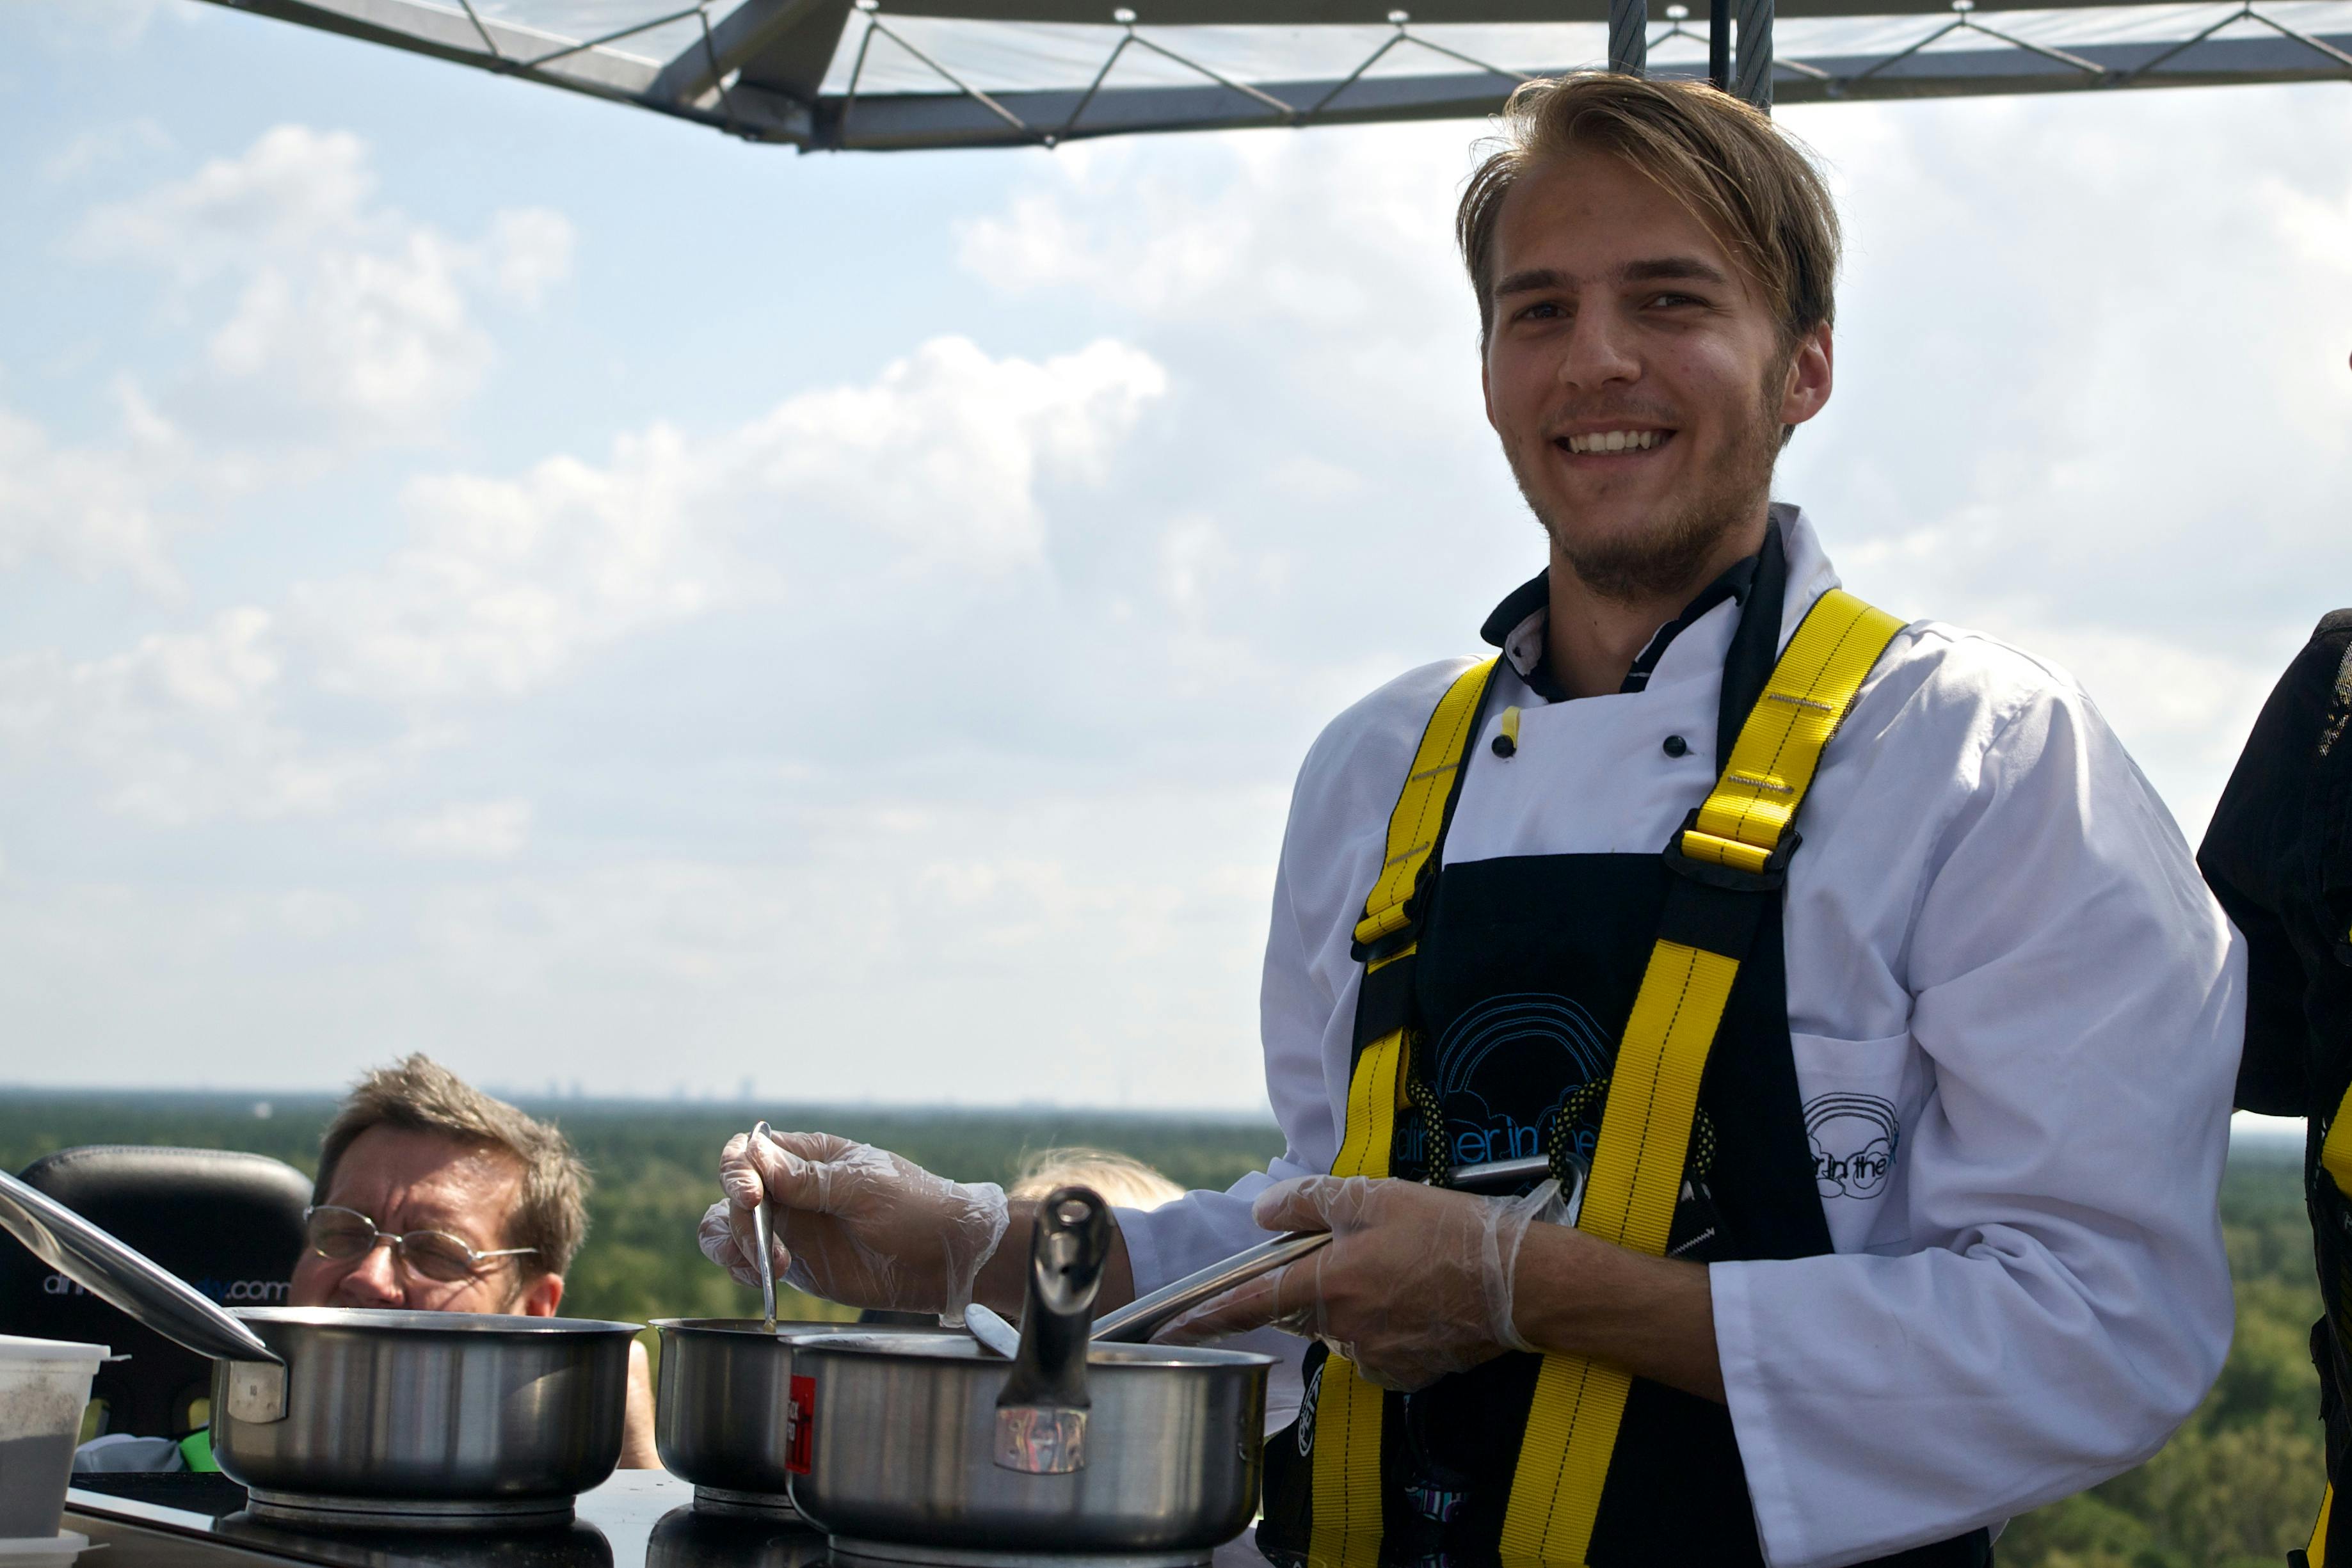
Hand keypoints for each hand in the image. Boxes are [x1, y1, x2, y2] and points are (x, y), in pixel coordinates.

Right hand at [696, 1130, 1009, 1319]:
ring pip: (729, 1226)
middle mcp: (790, 1187)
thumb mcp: (866, 1189)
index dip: (738, 1172)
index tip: (752, 1198)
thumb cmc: (915, 1209)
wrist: (944, 1259)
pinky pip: (747, 1261)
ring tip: (765, 1269)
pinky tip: (766, 1280)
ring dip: (733, 1245)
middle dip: (739, 1221)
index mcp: (809, 1155)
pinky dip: (742, 1269)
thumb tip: (756, 1155)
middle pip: (733, 1194)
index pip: (749, 1152)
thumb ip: (810, 1179)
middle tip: (769, 1251)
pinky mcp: (793, 1261)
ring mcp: (789, 1225)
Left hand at [1159, 1174, 1565, 1390]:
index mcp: (1328, 1284)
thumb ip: (1309, 1203)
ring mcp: (1374, 1357)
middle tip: (1367, 1251)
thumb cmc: (1450, 1232)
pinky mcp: (1405, 1373)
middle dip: (1316, 1284)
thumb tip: (1263, 1214)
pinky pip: (1374, 1347)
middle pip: (1303, 1309)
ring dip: (1355, 1301)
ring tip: (1405, 1269)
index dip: (1203, 1317)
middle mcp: (1343, 1329)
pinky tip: (1420, 1298)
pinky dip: (1386, 1323)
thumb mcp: (1376, 1196)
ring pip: (1340, 1327)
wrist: (1521, 1283)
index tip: (1168, 1330)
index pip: (1248, 1305)